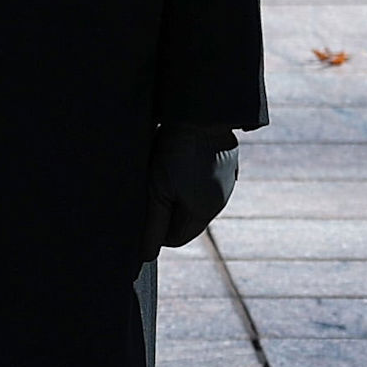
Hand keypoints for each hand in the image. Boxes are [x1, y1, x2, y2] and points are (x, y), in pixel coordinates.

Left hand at [148, 121, 240, 249]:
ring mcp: (225, 181)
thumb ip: (153, 224)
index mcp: (204, 211)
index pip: (174, 239)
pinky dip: (187, 177)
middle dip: (165, 210)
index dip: (154, 230)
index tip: (142, 208)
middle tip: (148, 188)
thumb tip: (145, 257)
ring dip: (175, 191)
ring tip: (161, 170)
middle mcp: (219, 200)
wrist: (203, 110)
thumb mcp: (157, 189)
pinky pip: (200, 180)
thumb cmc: (176, 150)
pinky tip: (176, 159)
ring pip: (192, 198)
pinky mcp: (224, 163)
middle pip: (184, 219)